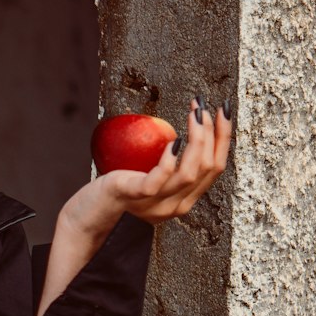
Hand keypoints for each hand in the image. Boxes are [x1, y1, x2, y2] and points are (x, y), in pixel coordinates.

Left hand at [65, 98, 232, 235]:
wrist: (91, 209)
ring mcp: (158, 203)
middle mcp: (177, 206)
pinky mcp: (138, 196)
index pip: (215, 167)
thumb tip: (192, 128)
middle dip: (212, 133)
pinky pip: (160, 179)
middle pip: (207, 168)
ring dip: (197, 139)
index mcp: (185, 199)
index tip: (223, 110)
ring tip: (194, 114)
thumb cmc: (123, 184)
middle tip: (203, 107)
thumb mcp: (155, 174)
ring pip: (189, 173)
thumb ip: (173, 164)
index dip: (223, 137)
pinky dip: (170, 159)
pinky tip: (173, 140)